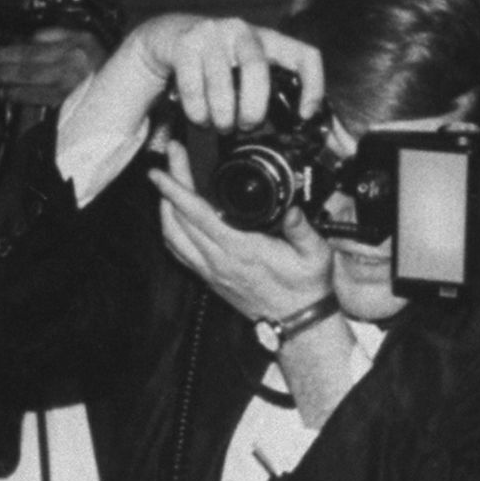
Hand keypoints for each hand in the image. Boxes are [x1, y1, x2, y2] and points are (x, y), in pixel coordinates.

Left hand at [0, 27, 108, 111]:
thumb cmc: (104, 56)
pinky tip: (12, 95)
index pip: (30, 50)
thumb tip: (29, 40)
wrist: (129, 79)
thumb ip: (55, 34)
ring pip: (31, 88)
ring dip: (9, 87)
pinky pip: (40, 101)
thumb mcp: (82, 35)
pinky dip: (23, 98)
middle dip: (3, 70)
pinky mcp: (70, 103)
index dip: (6, 54)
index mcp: (72, 48)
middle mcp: (70, 69)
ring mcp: (69, 88)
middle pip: (27, 70)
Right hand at [118, 13, 325, 132]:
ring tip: (220, 126)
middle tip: (247, 126)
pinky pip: (192, 87)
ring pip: (222, 83)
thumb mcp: (243, 71)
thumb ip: (265, 91)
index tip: (304, 115)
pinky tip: (200, 117)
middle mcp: (242, 31)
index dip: (312, 85)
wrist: (165, 38)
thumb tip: (295, 129)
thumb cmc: (213, 62)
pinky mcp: (185, 44)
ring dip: (222, 115)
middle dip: (253, 108)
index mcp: (267, 40)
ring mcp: (212, 34)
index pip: (304, 55)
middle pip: (257, 70)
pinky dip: (197, 111)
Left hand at [150, 138, 333, 324]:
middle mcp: (218, 260)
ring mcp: (210, 271)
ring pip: (172, 236)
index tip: (164, 168)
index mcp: (240, 249)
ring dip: (164, 207)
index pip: (197, 214)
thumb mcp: (315, 254)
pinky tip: (173, 216)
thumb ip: (302, 229)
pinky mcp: (209, 278)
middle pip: (178, 218)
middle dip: (168, 186)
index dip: (176, 189)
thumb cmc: (306, 287)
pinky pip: (178, 252)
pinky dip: (170, 230)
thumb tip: (293, 210)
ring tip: (167, 182)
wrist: (298, 321)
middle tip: (168, 159)